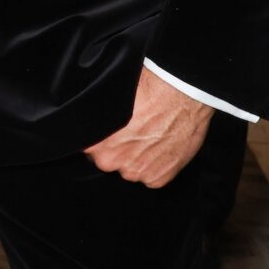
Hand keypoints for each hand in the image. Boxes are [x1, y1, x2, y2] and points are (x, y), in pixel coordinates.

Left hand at [83, 66, 212, 188]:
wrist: (181, 94)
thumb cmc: (147, 90)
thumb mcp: (113, 99)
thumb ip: (101, 117)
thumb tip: (96, 119)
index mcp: (98, 142)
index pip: (87, 148)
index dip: (97, 140)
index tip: (106, 132)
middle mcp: (114, 161)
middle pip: (108, 160)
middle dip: (116, 148)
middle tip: (130, 130)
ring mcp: (138, 172)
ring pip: (130, 168)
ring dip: (136, 157)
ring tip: (148, 136)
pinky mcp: (159, 178)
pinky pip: (151, 175)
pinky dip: (155, 164)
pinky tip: (160, 145)